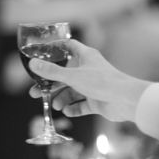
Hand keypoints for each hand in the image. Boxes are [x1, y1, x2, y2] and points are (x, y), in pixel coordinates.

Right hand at [28, 39, 150, 121]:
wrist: (126, 101)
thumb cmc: (102, 82)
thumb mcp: (72, 76)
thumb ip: (51, 72)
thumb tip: (33, 64)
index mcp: (85, 56)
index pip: (68, 47)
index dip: (55, 49)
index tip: (41, 54)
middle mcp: (89, 69)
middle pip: (65, 74)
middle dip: (51, 84)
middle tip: (36, 92)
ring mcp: (93, 86)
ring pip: (72, 91)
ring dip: (62, 98)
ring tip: (56, 106)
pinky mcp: (97, 100)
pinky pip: (81, 104)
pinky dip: (73, 108)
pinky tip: (67, 112)